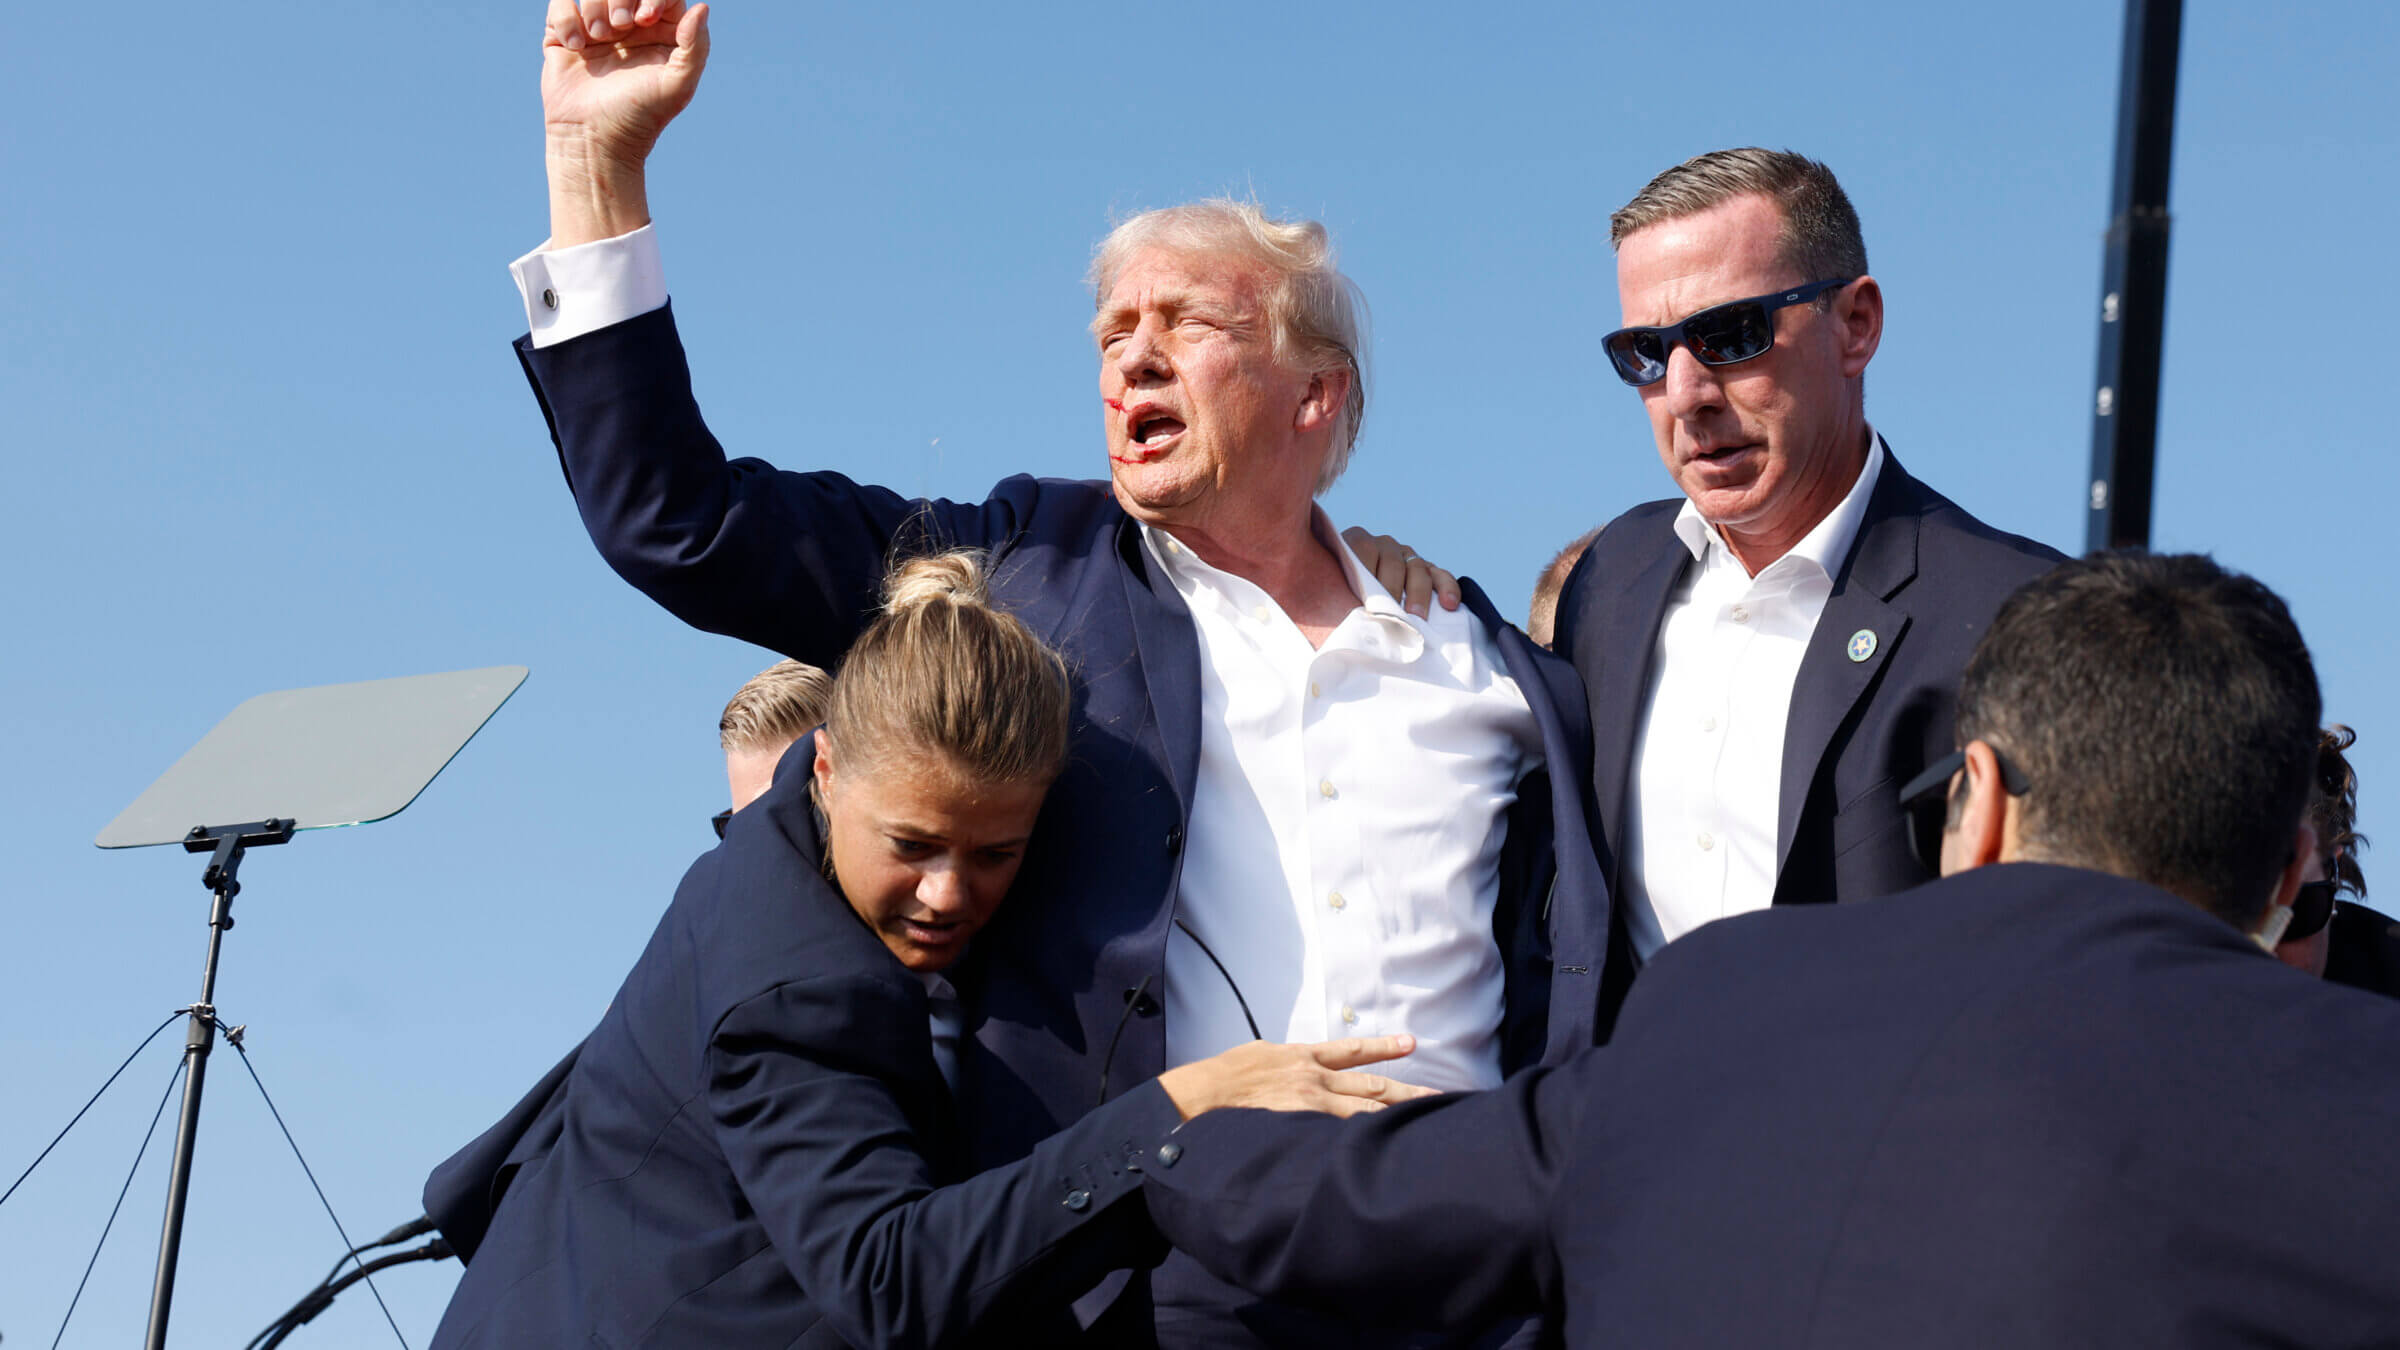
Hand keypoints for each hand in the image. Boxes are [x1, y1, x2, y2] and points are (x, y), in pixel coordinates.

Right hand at [540, 0, 710, 243]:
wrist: (595, 139)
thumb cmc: (642, 116)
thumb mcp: (678, 84)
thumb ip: (696, 46)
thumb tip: (702, 7)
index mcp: (660, 31)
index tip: (646, 19)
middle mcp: (629, 25)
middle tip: (621, 28)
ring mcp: (595, 28)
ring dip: (595, 9)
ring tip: (599, 39)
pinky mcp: (564, 35)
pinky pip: (561, 4)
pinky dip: (566, 19)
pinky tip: (576, 47)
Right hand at [1156, 1035, 1437, 1120]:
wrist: (1200, 1094)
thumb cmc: (1223, 1077)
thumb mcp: (1259, 1055)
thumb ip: (1285, 1062)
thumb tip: (1297, 1067)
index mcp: (1302, 1057)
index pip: (1352, 1051)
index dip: (1384, 1047)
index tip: (1411, 1044)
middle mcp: (1313, 1078)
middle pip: (1370, 1085)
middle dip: (1405, 1090)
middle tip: (1438, 1095)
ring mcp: (1310, 1104)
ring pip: (1363, 1110)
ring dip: (1395, 1114)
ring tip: (1424, 1118)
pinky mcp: (1301, 1124)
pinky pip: (1339, 1132)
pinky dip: (1363, 1137)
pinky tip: (1384, 1143)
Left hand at [1342, 527, 1460, 617]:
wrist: (1352, 595)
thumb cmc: (1336, 594)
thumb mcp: (1331, 588)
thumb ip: (1335, 594)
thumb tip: (1341, 617)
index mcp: (1356, 541)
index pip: (1363, 550)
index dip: (1366, 574)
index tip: (1365, 601)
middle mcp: (1383, 544)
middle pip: (1392, 562)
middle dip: (1392, 590)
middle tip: (1391, 615)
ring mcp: (1407, 555)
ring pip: (1417, 568)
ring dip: (1417, 594)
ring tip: (1416, 618)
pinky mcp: (1427, 569)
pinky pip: (1440, 575)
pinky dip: (1447, 588)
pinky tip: (1449, 604)